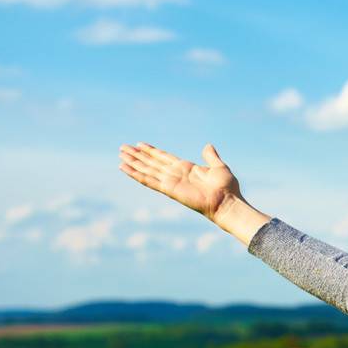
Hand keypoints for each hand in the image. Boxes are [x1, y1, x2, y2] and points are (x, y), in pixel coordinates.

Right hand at [118, 141, 241, 221]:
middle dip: (138, 155)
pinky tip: (124, 168)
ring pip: (147, 170)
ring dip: (133, 163)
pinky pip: (148, 181)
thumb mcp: (219, 167)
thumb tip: (207, 145)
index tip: (140, 144)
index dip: (151, 151)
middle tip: (123, 147)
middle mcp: (175, 174)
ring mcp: (170, 182)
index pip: (164, 157)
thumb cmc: (226, 188)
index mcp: (186, 168)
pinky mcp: (168, 189)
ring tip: (120, 155)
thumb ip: (210, 156)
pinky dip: (136, 174)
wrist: (227, 202)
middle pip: (151, 162)